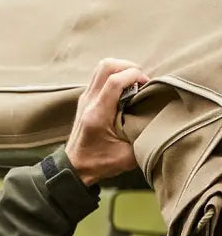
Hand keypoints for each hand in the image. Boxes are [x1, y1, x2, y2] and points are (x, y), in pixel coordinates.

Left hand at [65, 58, 149, 185]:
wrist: (74, 169)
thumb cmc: (99, 164)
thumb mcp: (127, 156)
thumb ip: (144, 138)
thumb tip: (162, 122)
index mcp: (97, 114)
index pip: (115, 80)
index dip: (135, 75)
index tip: (147, 84)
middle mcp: (88, 102)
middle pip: (107, 66)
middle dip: (129, 67)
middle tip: (141, 80)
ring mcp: (84, 99)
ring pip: (101, 68)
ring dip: (121, 70)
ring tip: (134, 82)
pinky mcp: (85, 101)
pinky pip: (99, 77)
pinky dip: (114, 76)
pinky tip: (125, 90)